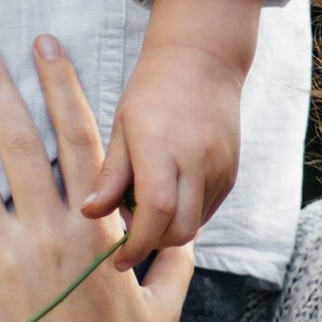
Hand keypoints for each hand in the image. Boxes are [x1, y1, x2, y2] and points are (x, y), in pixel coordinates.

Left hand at [88, 0, 261, 264]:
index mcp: (162, 148)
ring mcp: (220, 168)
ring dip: (170, 230)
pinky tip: (168, 196)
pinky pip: (208, 210)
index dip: (137, 244)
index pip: (155, 213)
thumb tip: (90, 213)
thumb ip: (111, 174)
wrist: (202, 61)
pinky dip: (186, 215)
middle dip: (153, 244)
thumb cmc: (152, 91)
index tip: (118, 259)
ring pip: (196, 224)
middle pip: (181, 229)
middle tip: (130, 236)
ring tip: (146, 208)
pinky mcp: (232, 172)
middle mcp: (197, 161)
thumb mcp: (121, 128)